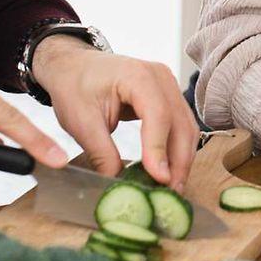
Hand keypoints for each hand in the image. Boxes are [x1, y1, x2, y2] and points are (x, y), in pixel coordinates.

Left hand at [32, 37, 198, 189]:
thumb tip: (120, 186)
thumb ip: (101, 153)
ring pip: (186, 127)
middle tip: (170, 193)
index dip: (159, 149)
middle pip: (180, 123)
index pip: (158, 115)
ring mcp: (168, 85)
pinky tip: (169, 171)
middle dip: (178, 161)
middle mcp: (160, 77)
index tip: (159, 179)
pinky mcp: (168, 96)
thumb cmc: (74, 86)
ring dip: (182, 159)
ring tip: (172, 189)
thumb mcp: (81, 122)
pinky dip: (177, 150)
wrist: (74, 66)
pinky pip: (180, 125)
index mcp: (137, 75)